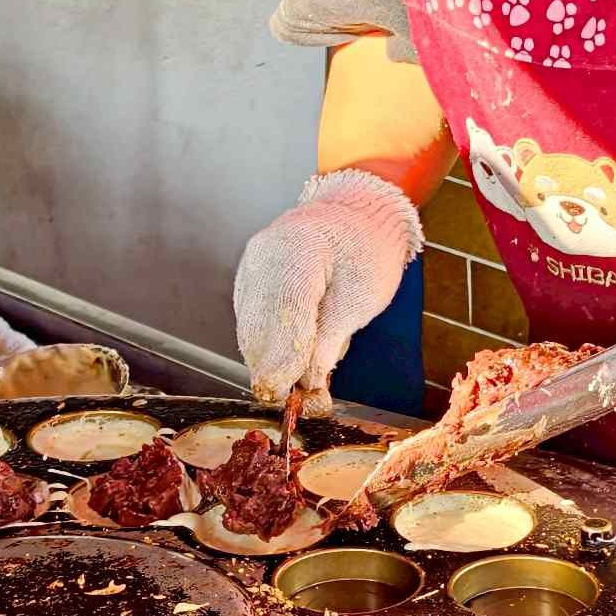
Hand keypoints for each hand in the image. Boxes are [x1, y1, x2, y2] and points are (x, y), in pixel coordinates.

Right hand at [233, 169, 421, 413]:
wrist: (355, 215)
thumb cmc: (366, 250)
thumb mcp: (362, 297)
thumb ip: (330, 339)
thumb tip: (307, 384)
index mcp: (295, 251)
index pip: (283, 315)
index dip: (285, 360)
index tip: (288, 395)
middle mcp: (261, 257)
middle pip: (257, 328)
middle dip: (275, 369)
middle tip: (299, 400)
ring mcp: (250, 268)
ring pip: (249, 330)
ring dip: (270, 362)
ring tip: (299, 383)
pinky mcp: (248, 281)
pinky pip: (250, 323)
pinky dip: (268, 346)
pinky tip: (291, 357)